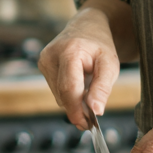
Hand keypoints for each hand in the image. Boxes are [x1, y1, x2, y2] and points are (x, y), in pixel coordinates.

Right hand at [38, 6, 121, 129]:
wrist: (87, 27)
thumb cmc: (99, 45)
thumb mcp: (110, 64)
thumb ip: (102, 87)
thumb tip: (96, 111)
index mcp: (69, 51)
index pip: (69, 88)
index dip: (77, 110)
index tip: (87, 125)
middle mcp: (51, 55)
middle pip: (62, 94)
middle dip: (77, 110)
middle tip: (92, 119)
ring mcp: (44, 60)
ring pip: (58, 94)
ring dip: (73, 101)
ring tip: (88, 93)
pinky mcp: (42, 65)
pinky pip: (55, 89)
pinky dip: (68, 94)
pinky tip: (78, 86)